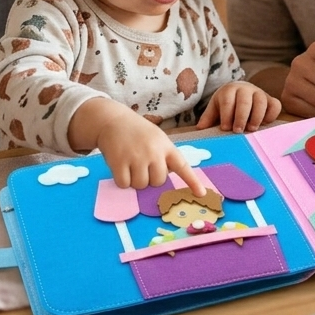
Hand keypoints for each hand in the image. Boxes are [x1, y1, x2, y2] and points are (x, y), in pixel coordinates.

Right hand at [69, 97, 204, 192]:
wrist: (113, 120)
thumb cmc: (138, 132)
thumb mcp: (157, 139)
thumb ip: (164, 156)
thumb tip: (163, 177)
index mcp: (166, 146)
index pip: (182, 166)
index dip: (192, 181)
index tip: (201, 194)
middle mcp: (154, 152)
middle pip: (158, 182)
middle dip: (150, 178)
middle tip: (142, 165)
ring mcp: (137, 157)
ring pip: (141, 185)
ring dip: (135, 180)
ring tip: (131, 164)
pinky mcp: (119, 162)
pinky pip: (124, 184)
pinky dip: (122, 180)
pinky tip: (120, 166)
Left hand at [196, 82, 282, 131]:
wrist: (241, 92)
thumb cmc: (226, 105)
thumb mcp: (215, 108)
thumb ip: (208, 118)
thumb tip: (200, 129)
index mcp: (229, 90)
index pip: (228, 100)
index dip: (227, 114)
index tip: (225, 129)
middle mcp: (245, 89)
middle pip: (244, 100)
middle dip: (241, 116)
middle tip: (238, 131)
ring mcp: (259, 93)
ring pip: (261, 101)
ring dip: (257, 116)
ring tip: (251, 129)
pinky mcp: (270, 100)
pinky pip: (275, 105)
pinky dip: (272, 114)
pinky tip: (265, 124)